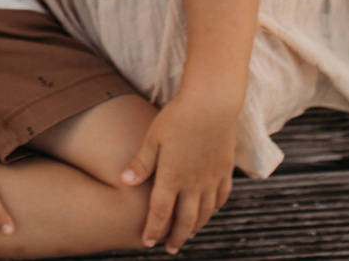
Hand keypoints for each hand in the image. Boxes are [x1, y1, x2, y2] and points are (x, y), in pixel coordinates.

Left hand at [120, 91, 239, 252]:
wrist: (212, 103)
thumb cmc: (177, 117)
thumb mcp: (153, 137)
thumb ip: (141, 163)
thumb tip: (124, 182)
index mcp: (172, 177)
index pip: (160, 212)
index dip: (153, 229)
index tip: (147, 242)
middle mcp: (194, 183)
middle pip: (185, 220)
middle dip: (176, 238)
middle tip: (170, 250)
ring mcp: (212, 178)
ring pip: (205, 213)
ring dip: (195, 227)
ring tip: (187, 236)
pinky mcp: (225, 170)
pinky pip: (221, 197)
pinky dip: (214, 209)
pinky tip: (210, 212)